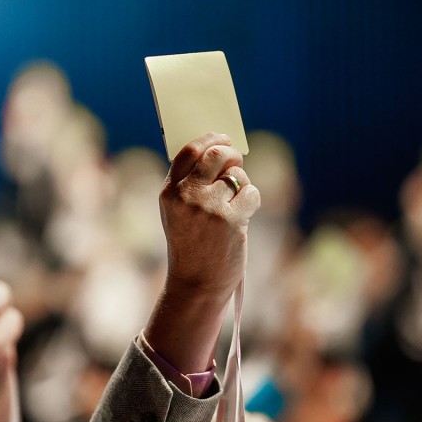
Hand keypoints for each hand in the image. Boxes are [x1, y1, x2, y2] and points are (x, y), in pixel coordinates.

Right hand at [161, 132, 260, 297]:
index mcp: (169, 192)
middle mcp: (186, 196)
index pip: (189, 151)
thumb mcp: (177, 212)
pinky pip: (251, 192)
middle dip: (231, 154)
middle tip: (236, 161)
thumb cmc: (191, 245)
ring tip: (233, 205)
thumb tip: (220, 150)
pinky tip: (243, 215)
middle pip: (216, 154)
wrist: (196, 283)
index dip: (210, 139)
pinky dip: (252, 200)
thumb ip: (190, 183)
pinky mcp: (230, 219)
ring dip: (242, 185)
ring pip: (237, 175)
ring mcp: (208, 207)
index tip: (223, 138)